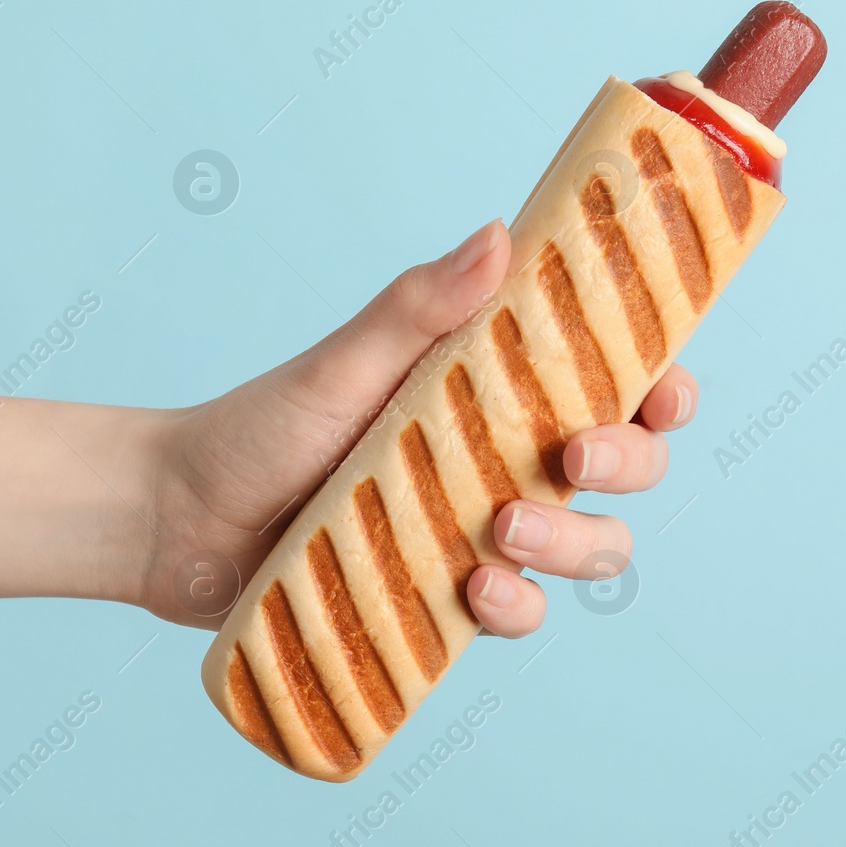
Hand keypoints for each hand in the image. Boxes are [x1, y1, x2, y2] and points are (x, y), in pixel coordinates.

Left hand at [135, 219, 697, 634]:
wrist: (182, 524)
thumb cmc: (261, 426)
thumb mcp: (341, 363)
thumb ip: (417, 307)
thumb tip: (498, 234)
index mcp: (496, 388)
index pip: (614, 382)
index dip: (662, 388)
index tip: (663, 391)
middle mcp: (505, 458)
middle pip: (627, 467)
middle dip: (626, 464)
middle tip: (571, 455)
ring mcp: (483, 532)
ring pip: (591, 546)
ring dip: (574, 544)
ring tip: (502, 533)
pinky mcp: (448, 599)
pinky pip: (521, 612)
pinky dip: (516, 607)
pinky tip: (474, 591)